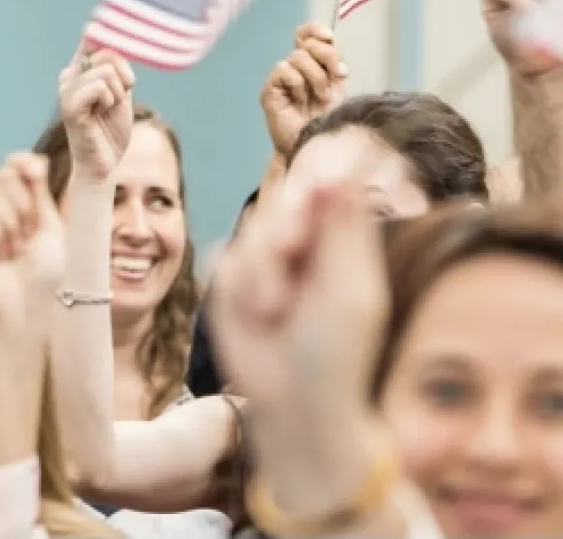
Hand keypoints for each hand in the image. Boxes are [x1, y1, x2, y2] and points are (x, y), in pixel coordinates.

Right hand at [0, 153, 64, 327]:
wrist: (28, 307)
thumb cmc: (47, 274)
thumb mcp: (51, 226)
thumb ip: (39, 191)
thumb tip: (33, 158)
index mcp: (26, 201)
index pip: (17, 161)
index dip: (24, 162)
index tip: (36, 173)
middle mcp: (0, 207)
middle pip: (3, 174)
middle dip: (22, 207)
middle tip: (26, 240)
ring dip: (8, 226)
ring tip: (12, 253)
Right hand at [59, 42, 134, 181]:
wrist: (105, 162)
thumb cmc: (112, 128)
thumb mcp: (121, 90)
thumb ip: (117, 67)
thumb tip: (120, 41)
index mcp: (79, 69)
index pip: (93, 38)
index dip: (109, 36)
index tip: (119, 41)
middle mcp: (69, 75)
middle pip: (107, 52)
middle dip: (124, 76)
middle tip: (117, 98)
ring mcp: (65, 90)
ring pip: (106, 71)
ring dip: (118, 93)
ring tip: (106, 110)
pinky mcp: (69, 106)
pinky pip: (100, 86)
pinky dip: (110, 100)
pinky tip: (100, 114)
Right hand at [209, 173, 387, 420]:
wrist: (293, 402)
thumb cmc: (336, 350)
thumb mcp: (350, 287)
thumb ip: (343, 228)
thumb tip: (340, 173)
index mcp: (339, 235)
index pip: (326, 185)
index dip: (316, 179)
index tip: (314, 188)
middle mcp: (303, 240)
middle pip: (284, 201)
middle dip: (283, 227)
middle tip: (292, 251)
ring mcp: (266, 259)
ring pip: (252, 230)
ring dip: (262, 268)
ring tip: (275, 307)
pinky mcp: (234, 280)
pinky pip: (225, 259)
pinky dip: (239, 286)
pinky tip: (257, 313)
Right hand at [261, 23, 347, 156]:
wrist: (314, 145)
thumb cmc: (327, 120)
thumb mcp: (338, 86)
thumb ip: (333, 62)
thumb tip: (330, 39)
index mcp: (312, 63)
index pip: (307, 34)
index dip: (316, 30)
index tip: (330, 38)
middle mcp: (295, 67)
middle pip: (308, 43)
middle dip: (328, 56)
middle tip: (340, 75)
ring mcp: (281, 78)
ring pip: (298, 57)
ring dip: (317, 77)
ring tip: (320, 97)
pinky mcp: (270, 90)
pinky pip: (284, 70)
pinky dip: (298, 83)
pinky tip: (300, 100)